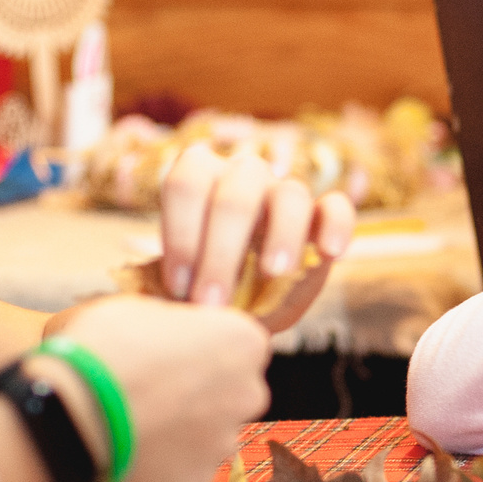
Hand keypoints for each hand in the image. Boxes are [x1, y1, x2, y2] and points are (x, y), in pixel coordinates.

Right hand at [30, 295, 269, 481]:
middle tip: (157, 386)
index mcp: (244, 341)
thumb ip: (177, 323)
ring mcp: (225, 440)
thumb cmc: (103, 347)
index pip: (239, 342)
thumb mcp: (141, 308)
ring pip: (212, 430)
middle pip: (233, 389)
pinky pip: (188, 464)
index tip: (174, 349)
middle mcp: (249, 393)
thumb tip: (178, 332)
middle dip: (204, 388)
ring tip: (140, 419)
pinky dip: (168, 459)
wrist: (69, 412)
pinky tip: (135, 445)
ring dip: (187, 426)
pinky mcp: (199, 479)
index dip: (204, 344)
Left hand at [155, 148, 355, 331]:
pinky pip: (337, 207)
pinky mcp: (323, 218)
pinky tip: (330, 253)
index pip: (187, 184)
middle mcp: (242, 176)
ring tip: (273, 272)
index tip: (178, 286)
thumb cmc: (198, 290)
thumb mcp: (175, 287)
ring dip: (281, 234)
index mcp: (199, 180)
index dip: (181, 233)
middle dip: (221, 251)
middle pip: (236, 193)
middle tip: (212, 303)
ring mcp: (285, 194)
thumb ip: (160, 284)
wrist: (238, 305)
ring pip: (291, 194)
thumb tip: (145, 303)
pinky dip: (336, 225)